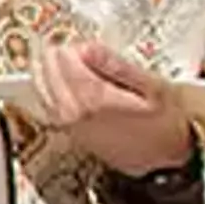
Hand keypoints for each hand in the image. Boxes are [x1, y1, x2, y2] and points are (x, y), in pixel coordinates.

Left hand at [28, 28, 198, 184]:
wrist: (162, 157)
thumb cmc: (163, 122)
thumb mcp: (153, 87)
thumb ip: (117, 66)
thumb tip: (89, 48)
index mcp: (93, 98)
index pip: (64, 56)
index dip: (79, 46)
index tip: (95, 48)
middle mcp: (72, 112)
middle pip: (47, 67)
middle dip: (64, 55)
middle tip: (87, 55)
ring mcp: (66, 123)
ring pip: (41, 84)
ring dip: (56, 70)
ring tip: (81, 67)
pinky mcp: (67, 130)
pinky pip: (47, 100)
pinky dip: (54, 87)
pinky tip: (75, 85)